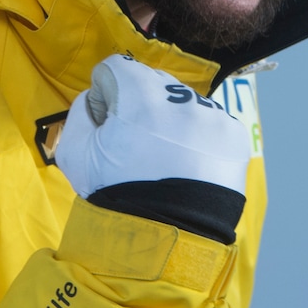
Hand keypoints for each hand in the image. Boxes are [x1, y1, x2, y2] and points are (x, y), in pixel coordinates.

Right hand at [55, 55, 250, 197]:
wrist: (167, 239)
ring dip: (171, 121)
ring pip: (183, 103)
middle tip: (135, 146)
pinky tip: (188, 167)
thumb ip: (79, 111)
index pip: (115, 68)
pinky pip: (210, 124)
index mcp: (137, 91)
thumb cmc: (116, 194)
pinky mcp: (233, 135)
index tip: (107, 124)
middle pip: (151, 83)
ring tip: (164, 161)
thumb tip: (94, 99)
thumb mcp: (75, 154)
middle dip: (139, 105)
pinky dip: (198, 140)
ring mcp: (210, 113)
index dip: (105, 95)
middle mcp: (178, 94)